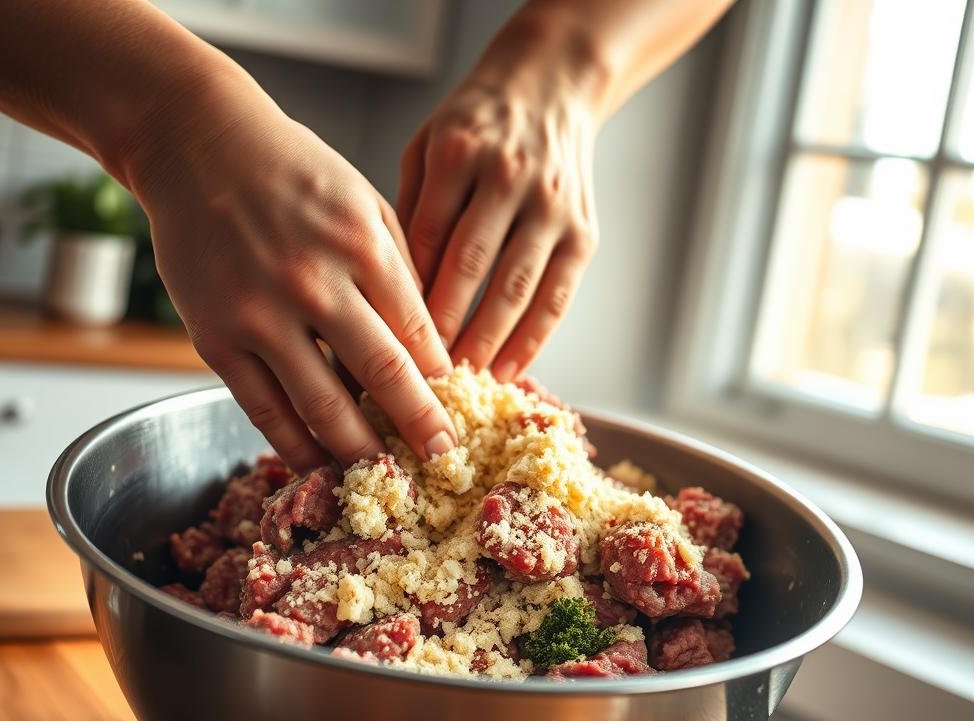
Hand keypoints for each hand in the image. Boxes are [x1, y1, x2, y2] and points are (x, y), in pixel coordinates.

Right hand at [130, 76, 456, 470]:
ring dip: (360, 450)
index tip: (457, 416)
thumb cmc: (295, 175)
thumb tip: (430, 349)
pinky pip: (265, 410)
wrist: (198, 146)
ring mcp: (259, 314)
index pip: (418, 337)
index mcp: (363, 247)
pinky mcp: (215, 339)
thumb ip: (400, 274)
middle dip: (419, 427)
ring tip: (386, 477)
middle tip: (442, 461)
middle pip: (382, 376)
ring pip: (322, 406)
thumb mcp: (366, 205)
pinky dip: (297, 447)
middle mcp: (313, 283)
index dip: (442, 387)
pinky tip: (322, 466)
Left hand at [397, 29, 600, 382]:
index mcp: (458, 150)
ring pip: (515, 290)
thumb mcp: (427, 147)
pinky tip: (508, 370)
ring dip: (486, 344)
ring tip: (460, 383)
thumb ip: (410, 212)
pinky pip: (556, 298)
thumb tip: (390, 294)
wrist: (552, 84)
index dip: (408, 296)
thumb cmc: (476, 124)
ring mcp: (551, 205)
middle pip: (469, 269)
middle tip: (419, 377)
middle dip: (442, 330)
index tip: (389, 342)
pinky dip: (532, 341)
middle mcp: (508, 176)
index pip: (427, 239)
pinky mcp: (584, 232)